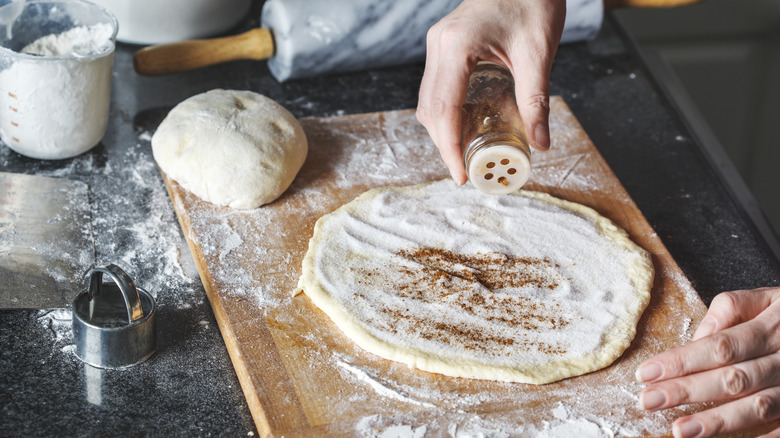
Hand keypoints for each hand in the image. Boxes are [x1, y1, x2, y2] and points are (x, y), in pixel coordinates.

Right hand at [416, 0, 565, 184]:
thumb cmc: (533, 1)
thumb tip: (540, 144)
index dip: (449, 148)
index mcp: (458, 45)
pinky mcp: (443, 45)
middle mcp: (439, 44)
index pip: (443, 108)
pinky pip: (435, 88)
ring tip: (466, 154)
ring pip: (428, 100)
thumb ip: (536, 101)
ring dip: (442, 130)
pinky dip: (445, 113)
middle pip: (429, 109)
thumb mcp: (538, 53)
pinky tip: (464, 126)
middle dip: (445, 144)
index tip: (461, 175)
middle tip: (467, 171)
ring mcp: (438, 43)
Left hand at [636, 287, 779, 436]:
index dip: (681, 361)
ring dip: (717, 421)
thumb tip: (699, 337)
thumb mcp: (768, 297)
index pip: (719, 346)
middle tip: (649, 400)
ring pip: (758, 406)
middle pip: (732, 378)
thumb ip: (730, 308)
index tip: (646, 373)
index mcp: (772, 325)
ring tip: (680, 431)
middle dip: (687, 391)